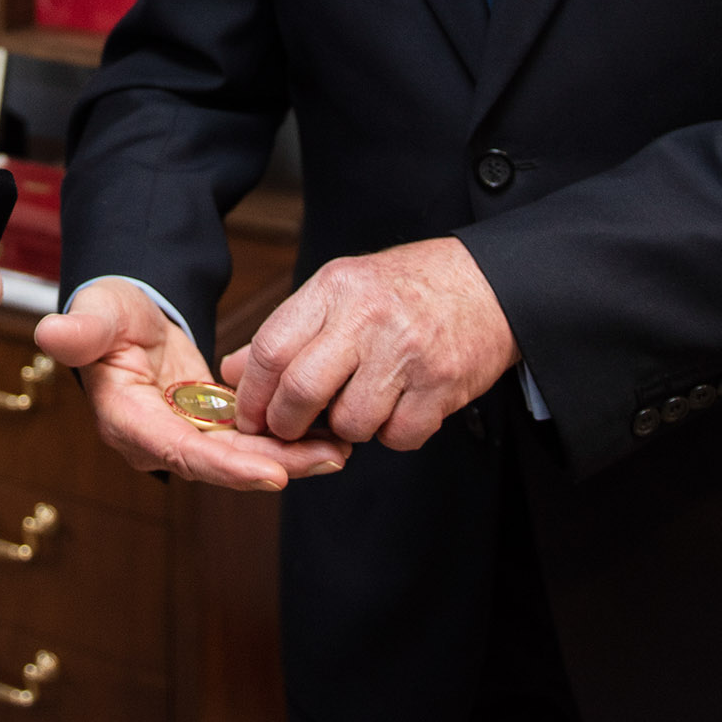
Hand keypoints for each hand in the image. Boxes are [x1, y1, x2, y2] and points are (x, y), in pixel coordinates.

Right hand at [35, 280, 348, 491]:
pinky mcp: (208, 428)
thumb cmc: (107, 313)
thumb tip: (53, 332)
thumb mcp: (96, 314)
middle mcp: (158, 440)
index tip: (272, 472)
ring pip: (242, 458)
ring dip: (289, 457)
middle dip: (275, 466)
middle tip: (327, 459)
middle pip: (221, 464)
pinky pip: (250, 441)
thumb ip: (81, 329)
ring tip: (338, 449)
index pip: (181, 451)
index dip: (227, 465)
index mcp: (127, 420)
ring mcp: (185, 437)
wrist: (122, 318)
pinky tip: (326, 434)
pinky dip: (286, 440)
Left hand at [222, 237, 516, 451]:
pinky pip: (399, 436)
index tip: (248, 414)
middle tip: (290, 429)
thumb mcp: (341, 291)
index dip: (252, 392)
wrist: (489, 285)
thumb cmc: (405, 290)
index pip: (272, 348)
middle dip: (287, 424)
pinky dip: (394, 434)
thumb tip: (232, 371)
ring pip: (351, 422)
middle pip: (302, 390)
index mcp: (335, 288)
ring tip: (361, 404)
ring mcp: (407, 352)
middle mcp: (368, 317)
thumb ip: (288, 331)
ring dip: (348, 429)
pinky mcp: (442, 385)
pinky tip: (400, 407)